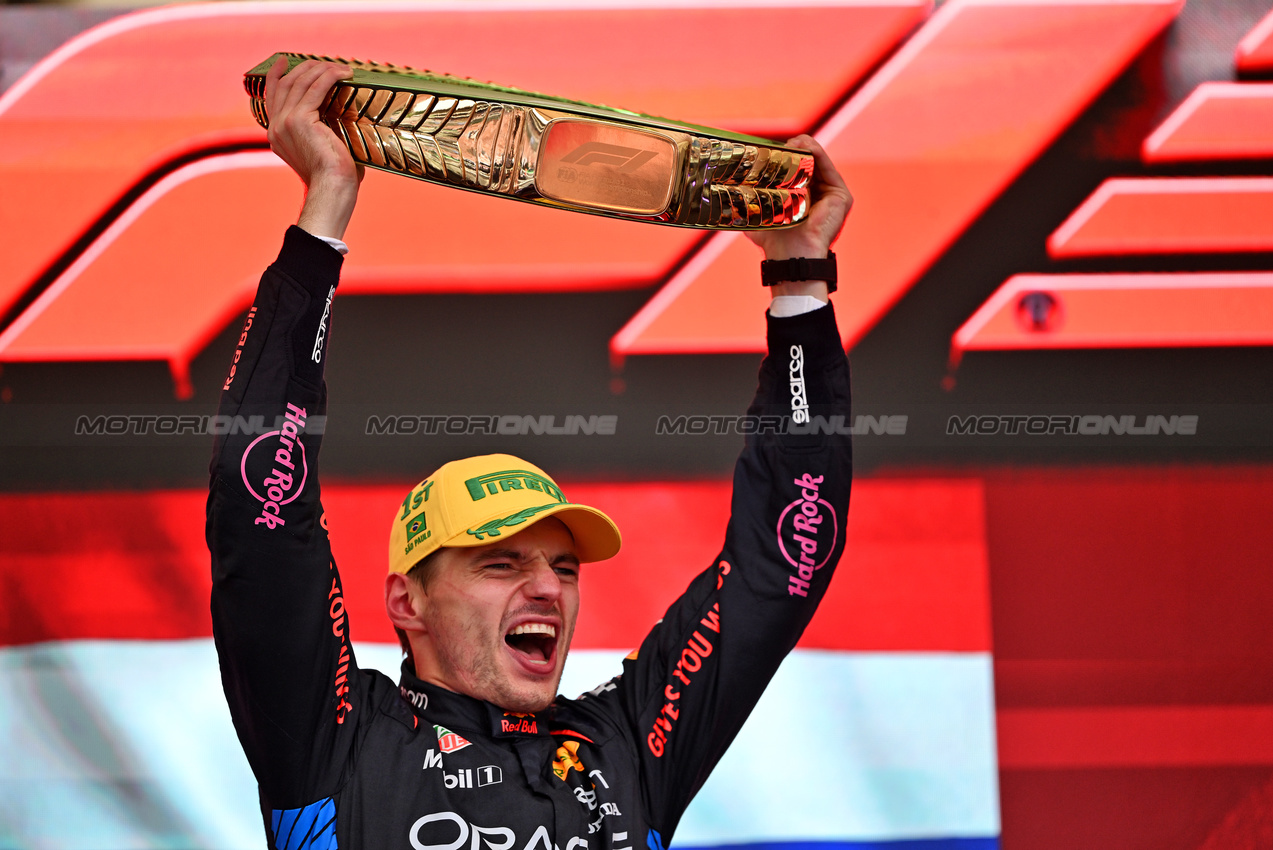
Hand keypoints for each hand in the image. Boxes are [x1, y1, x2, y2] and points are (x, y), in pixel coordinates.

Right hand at [264, 56, 362, 238]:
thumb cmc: (336, 178)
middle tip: (324, 62)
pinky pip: (315, 88)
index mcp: (277, 136)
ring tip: (339, 67)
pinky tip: (343, 73)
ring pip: (300, 83)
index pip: (272, 97)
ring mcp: (285, 123)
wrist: (332, 190)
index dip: (277, 76)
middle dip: (305, 69)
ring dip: (321, 70)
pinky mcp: (300, 120)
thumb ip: (323, 132)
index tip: (284, 61)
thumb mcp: (323, 150)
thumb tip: (344, 118)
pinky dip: (329, 76)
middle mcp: (276, 128)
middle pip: (286, 85)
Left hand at [746, 135, 851, 298]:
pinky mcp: (841, 195)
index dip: (785, 158)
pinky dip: (816, 151)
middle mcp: (820, 196)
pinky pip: (828, 166)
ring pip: (818, 162)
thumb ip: (751, 199)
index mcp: (804, 200)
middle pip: (808, 164)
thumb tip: (731, 188)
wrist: (791, 253)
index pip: (796, 171)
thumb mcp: (759, 213)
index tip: (770, 149)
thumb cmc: (774, 239)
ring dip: (804, 146)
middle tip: (779, 145)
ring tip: (791, 142)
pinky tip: (803, 144)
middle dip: (794, 150)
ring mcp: (832, 196)